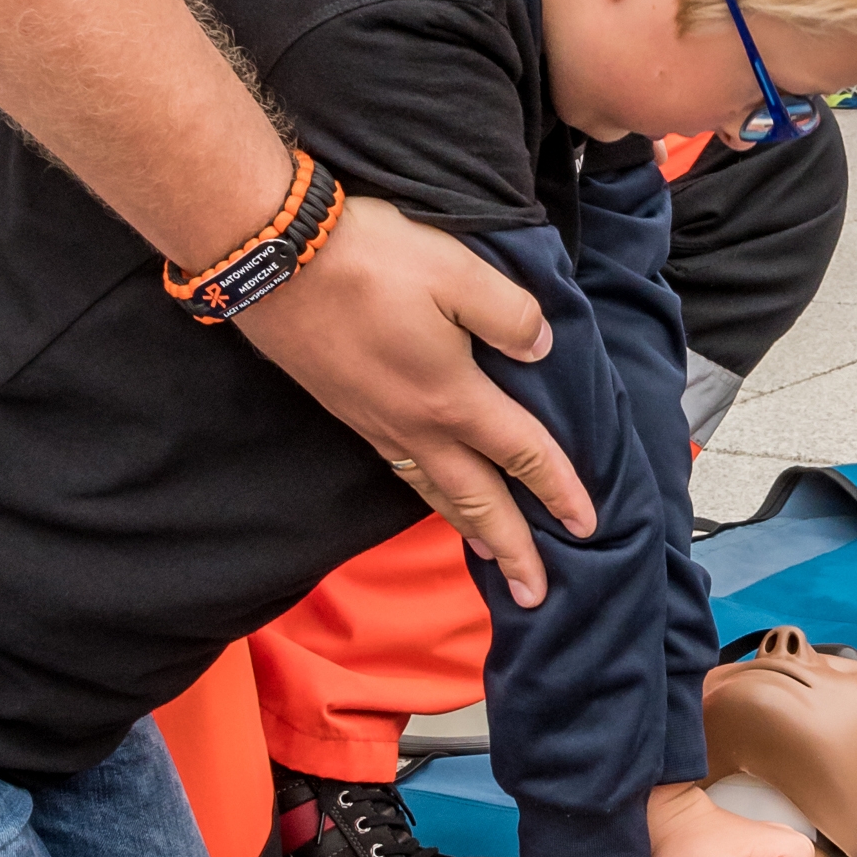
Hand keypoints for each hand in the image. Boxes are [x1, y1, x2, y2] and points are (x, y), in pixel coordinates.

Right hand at [238, 194, 593, 607]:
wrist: (270, 262)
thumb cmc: (368, 262)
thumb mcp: (457, 273)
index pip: (522, 452)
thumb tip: (542, 349)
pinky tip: (430, 490)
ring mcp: (376, 424)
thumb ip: (510, 315)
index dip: (560, 488)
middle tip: (536, 594)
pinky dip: (429, 496)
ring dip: (468, 527)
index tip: (586, 525)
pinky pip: (402, 472)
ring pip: (434, 492)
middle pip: (476, 499)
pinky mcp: (347, 410)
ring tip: (489, 554)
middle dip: (511, 549)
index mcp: (452, 396)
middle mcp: (415, 425)